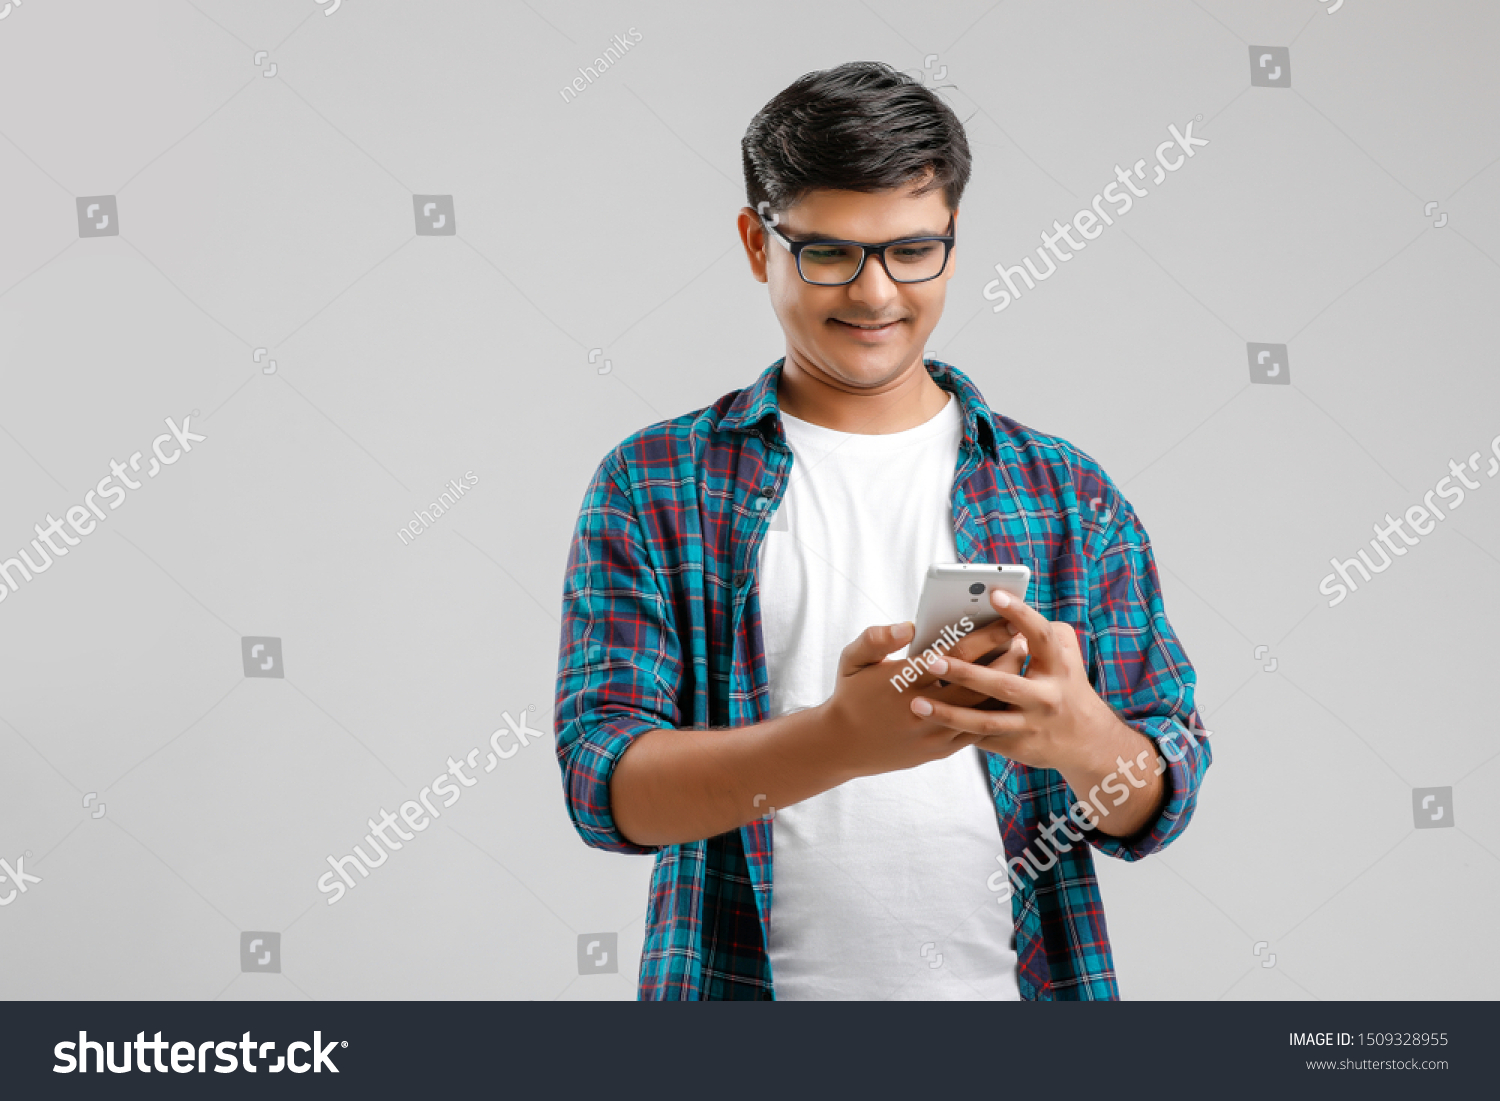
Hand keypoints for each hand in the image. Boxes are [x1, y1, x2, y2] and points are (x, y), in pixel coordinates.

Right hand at [815, 619, 1020, 780]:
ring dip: (1005, 685)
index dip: (984, 637)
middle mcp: (921, 710)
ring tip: (1020, 664)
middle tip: (1023, 638)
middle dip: (1005, 658)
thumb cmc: (851, 695)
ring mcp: (933, 734)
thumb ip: (876, 638)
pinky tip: (1005, 694)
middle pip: (978, 682)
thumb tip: (908, 625)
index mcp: (902, 682)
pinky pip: (976, 731)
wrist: (842, 746)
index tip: (1005, 621)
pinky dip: (994, 711)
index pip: (953, 656)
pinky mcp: (939, 751)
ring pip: (982, 709)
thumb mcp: (852, 660)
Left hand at [907, 589, 1117, 773]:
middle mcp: (1046, 697)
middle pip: (1003, 685)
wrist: (1087, 741)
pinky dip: (956, 729)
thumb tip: (1011, 610)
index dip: (1020, 614)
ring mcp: (1031, 725)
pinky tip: (927, 723)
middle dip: (966, 673)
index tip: (994, 595)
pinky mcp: (1019, 747)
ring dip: (949, 713)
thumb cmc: (1067, 684)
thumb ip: (1042, 631)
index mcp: (1059, 667)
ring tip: (916, 703)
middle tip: (931, 661)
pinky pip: (982, 738)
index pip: (1040, 636)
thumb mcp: (1067, 654)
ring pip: (985, 721)